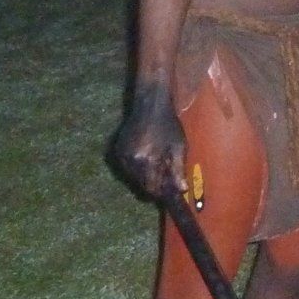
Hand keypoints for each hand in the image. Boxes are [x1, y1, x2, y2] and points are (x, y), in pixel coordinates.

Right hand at [109, 85, 184, 200]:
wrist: (150, 105)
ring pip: (134, 177)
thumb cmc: (168, 125)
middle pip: (142, 185)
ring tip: (157, 162)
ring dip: (146, 176)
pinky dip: (138, 167)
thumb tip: (181, 190)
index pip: (152, 188)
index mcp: (146, 160)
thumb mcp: (179, 147)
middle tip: (167, 178)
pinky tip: (147, 156)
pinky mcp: (117, 151)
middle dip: (155, 184)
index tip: (171, 193)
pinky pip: (128, 168)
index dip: (162, 192)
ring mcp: (121, 155)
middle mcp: (130, 160)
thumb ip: (178, 170)